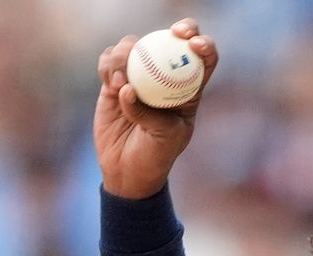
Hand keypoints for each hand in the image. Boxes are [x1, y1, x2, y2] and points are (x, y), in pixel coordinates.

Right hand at [94, 18, 218, 198]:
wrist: (128, 169)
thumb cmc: (156, 155)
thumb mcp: (164, 137)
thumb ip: (149, 113)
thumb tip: (129, 88)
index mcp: (189, 89)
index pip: (204, 60)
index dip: (203, 44)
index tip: (194, 43)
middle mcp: (166, 77)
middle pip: (173, 41)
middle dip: (177, 30)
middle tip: (172, 33)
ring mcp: (139, 76)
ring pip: (135, 47)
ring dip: (127, 53)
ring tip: (120, 80)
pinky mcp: (113, 81)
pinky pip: (109, 61)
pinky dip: (108, 64)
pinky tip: (110, 82)